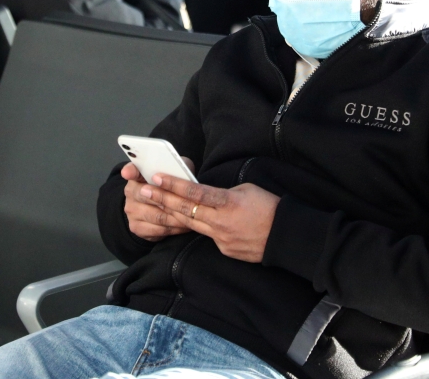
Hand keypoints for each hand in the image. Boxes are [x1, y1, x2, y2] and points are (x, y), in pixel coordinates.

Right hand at [121, 159, 194, 241]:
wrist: (157, 207)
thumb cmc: (169, 186)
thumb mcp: (175, 172)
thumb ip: (178, 168)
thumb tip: (184, 172)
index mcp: (138, 174)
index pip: (132, 170)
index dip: (130, 171)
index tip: (127, 173)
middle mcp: (131, 192)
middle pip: (149, 195)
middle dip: (171, 200)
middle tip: (188, 203)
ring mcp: (131, 211)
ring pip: (157, 216)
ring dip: (177, 217)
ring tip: (193, 216)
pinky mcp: (136, 227)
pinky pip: (159, 230)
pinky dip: (175, 228)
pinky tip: (185, 225)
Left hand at [140, 174, 280, 262]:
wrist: (286, 237)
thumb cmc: (269, 207)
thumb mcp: (246, 190)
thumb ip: (223, 193)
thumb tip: (208, 195)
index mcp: (228, 203)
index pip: (195, 193)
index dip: (174, 185)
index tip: (157, 178)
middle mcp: (221, 222)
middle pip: (185, 210)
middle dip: (162, 199)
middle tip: (143, 191)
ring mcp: (221, 238)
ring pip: (190, 225)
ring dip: (171, 214)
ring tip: (154, 204)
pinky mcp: (224, 250)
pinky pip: (206, 236)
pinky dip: (195, 227)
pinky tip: (183, 221)